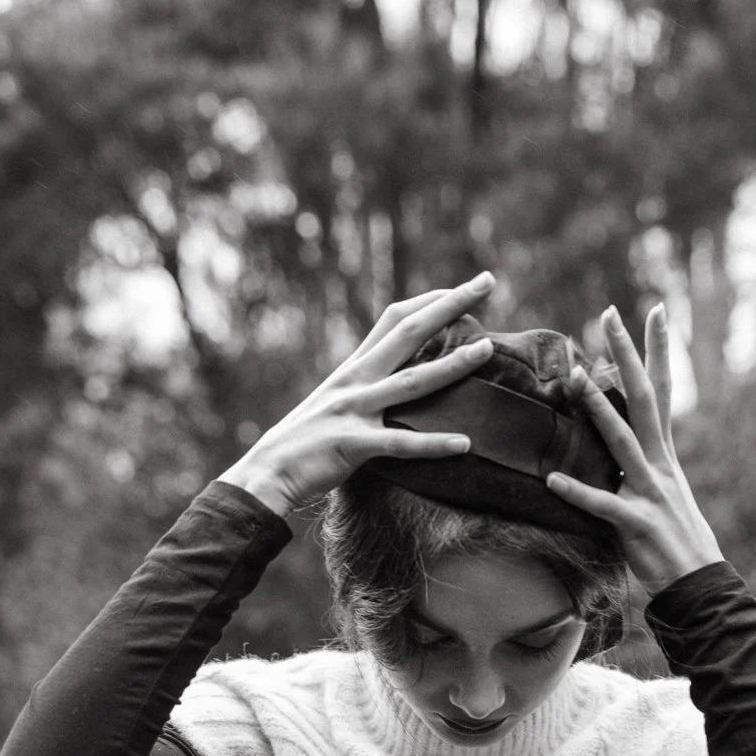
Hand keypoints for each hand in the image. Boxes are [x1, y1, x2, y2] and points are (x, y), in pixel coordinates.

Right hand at [221, 275, 495, 516]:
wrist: (266, 473)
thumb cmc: (303, 444)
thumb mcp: (335, 405)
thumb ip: (365, 391)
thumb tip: (397, 386)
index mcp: (354, 369)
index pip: (395, 319)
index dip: (429, 301)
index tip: (461, 289)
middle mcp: (357, 381)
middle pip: (409, 333)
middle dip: (450, 305)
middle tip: (486, 282)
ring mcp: (355, 411)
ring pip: (413, 382)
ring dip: (453, 365)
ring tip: (488, 350)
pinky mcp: (354, 445)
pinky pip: (401, 445)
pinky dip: (434, 444)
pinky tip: (464, 443)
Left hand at [547, 303, 723, 591]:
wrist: (700, 587)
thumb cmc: (676, 544)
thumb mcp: (661, 496)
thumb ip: (640, 468)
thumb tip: (617, 449)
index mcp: (665, 455)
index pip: (662, 392)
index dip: (658, 352)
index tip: (656, 310)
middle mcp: (661, 465)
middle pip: (644, 398)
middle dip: (628, 354)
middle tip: (610, 315)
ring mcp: (650, 493)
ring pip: (622, 441)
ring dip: (599, 408)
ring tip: (575, 378)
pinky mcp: (636, 525)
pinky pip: (603, 505)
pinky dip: (578, 493)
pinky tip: (553, 481)